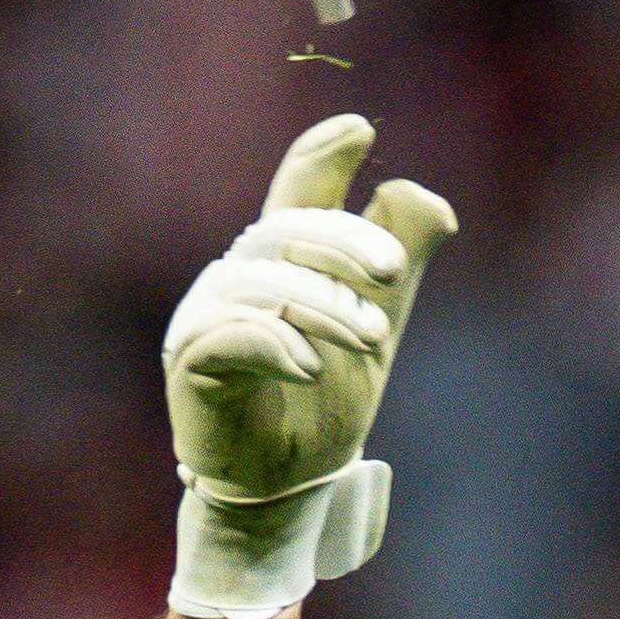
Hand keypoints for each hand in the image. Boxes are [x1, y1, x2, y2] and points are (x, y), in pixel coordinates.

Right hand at [163, 113, 457, 618]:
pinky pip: (227, 335)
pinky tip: (311, 367)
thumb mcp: (378, 328)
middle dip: (343, 242)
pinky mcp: (190, 364)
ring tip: (371, 337)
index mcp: (280, 264)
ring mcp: (206, 318)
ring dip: (322, 304)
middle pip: (284, 231)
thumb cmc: (324, 408)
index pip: (296, 194)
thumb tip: (429, 198)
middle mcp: (237, 278)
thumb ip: (402, 264)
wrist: (286, 491)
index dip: (321, 156)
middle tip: (395, 272)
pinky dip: (274, 343)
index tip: (360, 128)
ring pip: (262, 283)